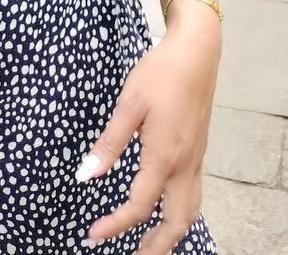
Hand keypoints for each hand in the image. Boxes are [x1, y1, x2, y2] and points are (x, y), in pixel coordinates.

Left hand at [78, 21, 220, 252]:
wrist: (197, 52)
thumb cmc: (161, 73)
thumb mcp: (129, 105)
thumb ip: (109, 143)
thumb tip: (87, 175)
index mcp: (164, 157)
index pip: (138, 206)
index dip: (115, 225)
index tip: (93, 236)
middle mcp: (185, 165)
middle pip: (177, 222)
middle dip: (157, 246)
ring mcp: (196, 158)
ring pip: (190, 211)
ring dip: (172, 232)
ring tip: (152, 243)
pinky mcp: (199, 149)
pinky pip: (194, 193)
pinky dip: (181, 212)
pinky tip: (166, 205)